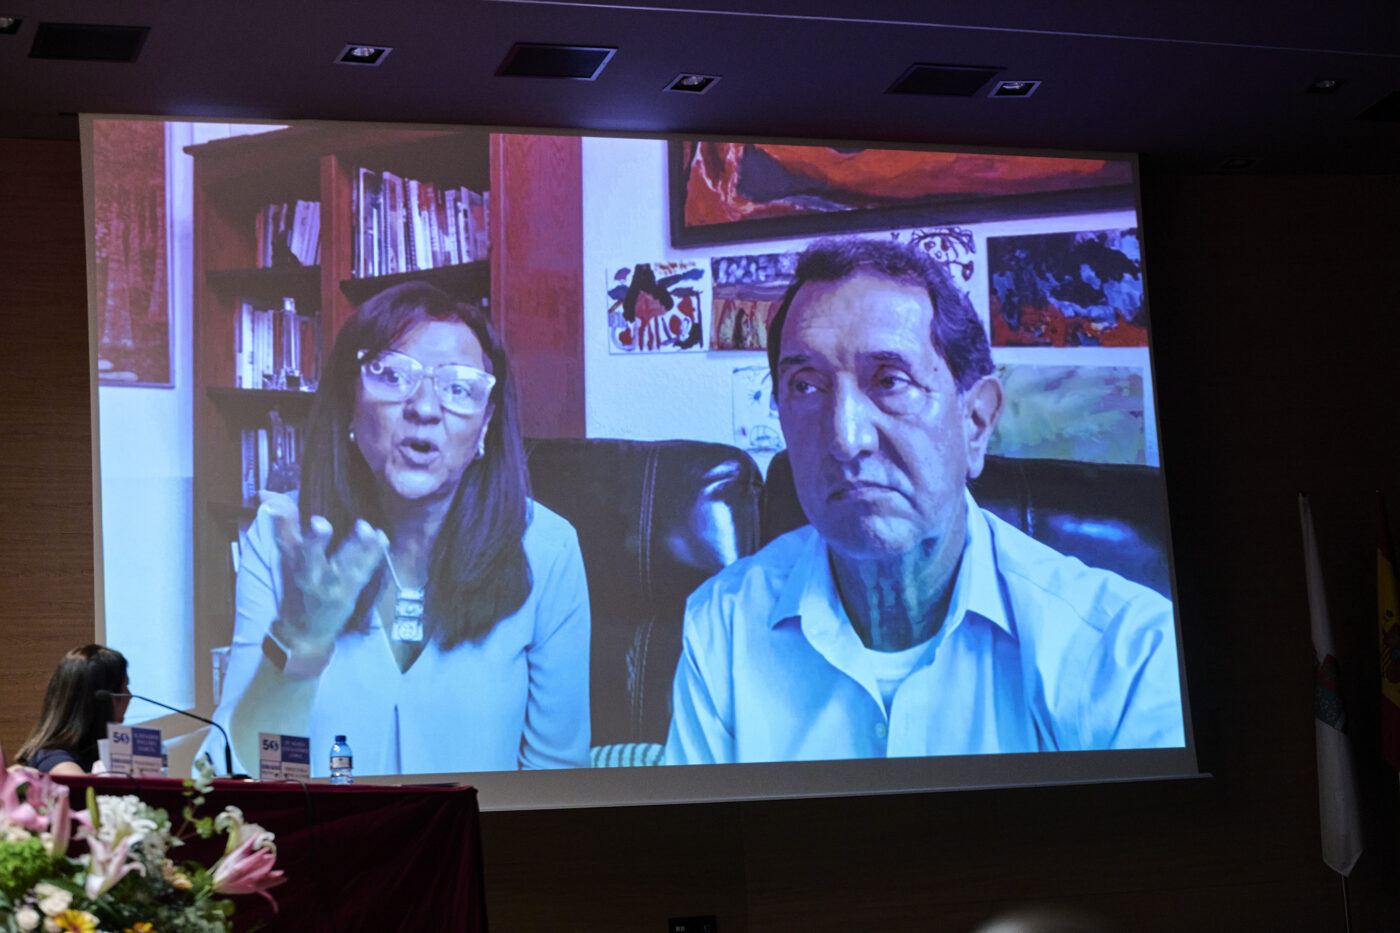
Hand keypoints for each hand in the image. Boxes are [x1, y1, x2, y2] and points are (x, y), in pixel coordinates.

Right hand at [262, 491, 387, 654]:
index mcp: (293, 564)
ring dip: (355, 546)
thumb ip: (285, 525)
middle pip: (310, 557)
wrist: (305, 631)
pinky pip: (364, 571)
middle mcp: (310, 575)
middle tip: (320, 523)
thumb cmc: (296, 589)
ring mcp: (332, 586)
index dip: (285, 526)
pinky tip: (382, 538)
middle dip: (315, 542)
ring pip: (343, 565)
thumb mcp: (288, 558)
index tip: (290, 512)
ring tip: (366, 529)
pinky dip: (374, 555)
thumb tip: (268, 495)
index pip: (287, 542)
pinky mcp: (350, 593)